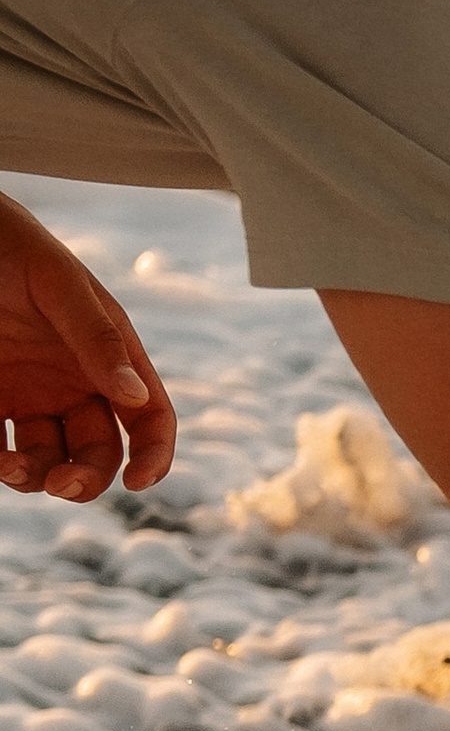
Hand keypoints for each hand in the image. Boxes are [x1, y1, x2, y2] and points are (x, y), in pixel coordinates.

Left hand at [0, 194, 175, 499]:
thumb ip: (97, 338)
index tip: (138, 481)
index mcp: (109, 357)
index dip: (154, 455)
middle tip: (63, 484)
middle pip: (98, 454)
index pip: (150, 418)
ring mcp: (30, 397)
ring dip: (37, 478)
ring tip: (10, 466)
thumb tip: (134, 395)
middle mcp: (75, 384)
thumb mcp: (59, 285)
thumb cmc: (10, 246)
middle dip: (87, 479)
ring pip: (49, 462)